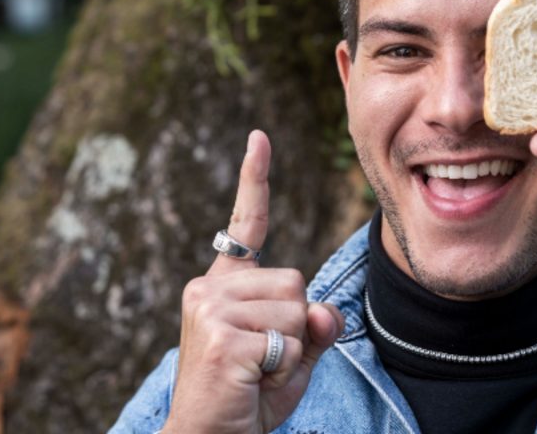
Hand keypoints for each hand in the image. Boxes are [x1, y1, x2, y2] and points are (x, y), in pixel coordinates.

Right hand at [163, 131, 343, 433]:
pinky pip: (287, 342)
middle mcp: (210, 288)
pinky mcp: (221, 335)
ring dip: (291, 351)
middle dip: (297, 329)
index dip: (256, 180)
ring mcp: (211, 309)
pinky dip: (282, 371)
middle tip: (264, 363)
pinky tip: (251, 382)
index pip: (246, 226)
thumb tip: (327, 311)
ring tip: (257, 373)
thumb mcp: (292, 358)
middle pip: (297, 283)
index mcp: (224, 287)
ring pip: (297, 310)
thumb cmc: (248, 398)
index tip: (259, 138)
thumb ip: (314, 328)